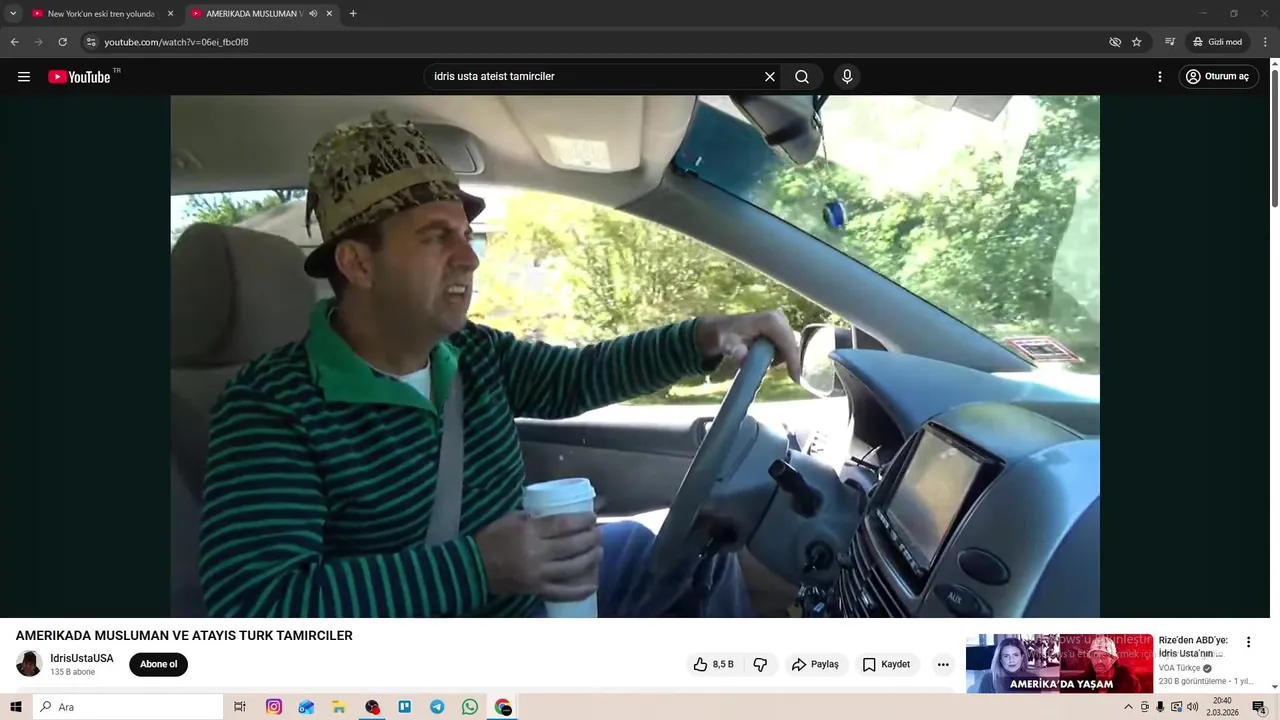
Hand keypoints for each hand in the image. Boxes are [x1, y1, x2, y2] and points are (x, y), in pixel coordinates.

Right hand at [473, 512, 602, 601]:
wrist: (473, 568)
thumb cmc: (491, 539)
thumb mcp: (510, 519)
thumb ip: (532, 517)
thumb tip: (554, 514)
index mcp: (530, 532)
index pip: (563, 524)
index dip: (581, 521)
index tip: (592, 519)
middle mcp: (537, 553)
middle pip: (572, 545)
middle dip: (590, 538)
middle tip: (599, 533)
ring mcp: (538, 574)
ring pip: (572, 567)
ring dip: (590, 559)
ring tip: (599, 551)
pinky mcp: (536, 589)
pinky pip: (562, 592)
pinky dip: (579, 590)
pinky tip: (593, 585)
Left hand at [694, 309, 801, 381]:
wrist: (719, 330)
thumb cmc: (722, 336)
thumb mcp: (725, 343)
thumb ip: (734, 349)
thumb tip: (743, 355)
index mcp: (770, 320)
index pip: (788, 341)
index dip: (793, 359)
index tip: (795, 377)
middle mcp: (779, 318)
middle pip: (792, 344)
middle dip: (792, 361)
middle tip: (788, 378)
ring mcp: (780, 322)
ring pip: (790, 346)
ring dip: (783, 359)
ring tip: (764, 363)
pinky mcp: (780, 329)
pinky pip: (786, 346)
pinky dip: (780, 356)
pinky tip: (766, 359)